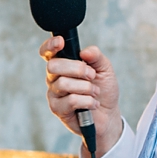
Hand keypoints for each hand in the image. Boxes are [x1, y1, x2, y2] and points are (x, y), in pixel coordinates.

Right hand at [40, 37, 122, 157]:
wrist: (108, 115)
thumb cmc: (103, 90)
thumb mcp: (105, 70)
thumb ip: (96, 57)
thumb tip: (84, 52)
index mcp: (64, 64)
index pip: (48, 53)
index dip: (50, 45)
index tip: (60, 42)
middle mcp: (55, 78)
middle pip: (53, 66)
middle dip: (77, 69)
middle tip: (92, 75)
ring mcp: (54, 93)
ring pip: (63, 84)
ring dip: (86, 87)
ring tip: (95, 92)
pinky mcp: (57, 108)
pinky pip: (71, 100)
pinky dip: (87, 101)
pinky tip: (93, 103)